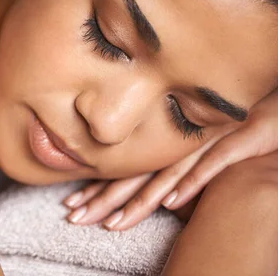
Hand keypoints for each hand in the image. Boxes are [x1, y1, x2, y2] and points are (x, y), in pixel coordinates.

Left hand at [64, 88, 277, 229]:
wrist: (271, 107)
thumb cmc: (230, 131)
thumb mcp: (195, 153)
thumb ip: (173, 174)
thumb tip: (158, 202)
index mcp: (164, 147)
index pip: (125, 172)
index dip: (98, 189)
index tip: (72, 205)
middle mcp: (177, 145)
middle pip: (135, 177)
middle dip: (102, 199)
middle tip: (75, 216)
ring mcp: (204, 143)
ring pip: (164, 176)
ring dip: (138, 202)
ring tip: (112, 223)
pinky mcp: (234, 142)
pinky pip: (210, 165)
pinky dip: (191, 183)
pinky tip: (171, 204)